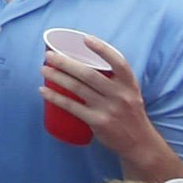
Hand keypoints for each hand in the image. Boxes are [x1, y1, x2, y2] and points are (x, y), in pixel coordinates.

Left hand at [45, 35, 167, 173]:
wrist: (139, 144)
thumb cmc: (129, 112)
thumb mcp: (130, 93)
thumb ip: (114, 78)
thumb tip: (86, 58)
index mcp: (130, 84)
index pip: (119, 63)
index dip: (103, 49)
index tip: (85, 38)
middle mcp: (121, 95)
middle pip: (89, 74)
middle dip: (65, 62)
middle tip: (48, 56)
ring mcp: (109, 109)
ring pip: (77, 88)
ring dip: (56, 77)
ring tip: (43, 69)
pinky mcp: (98, 122)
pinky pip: (72, 107)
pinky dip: (55, 98)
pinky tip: (43, 90)